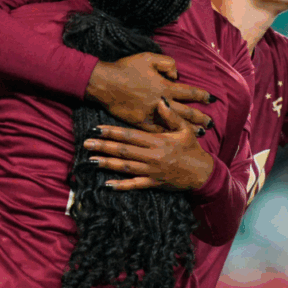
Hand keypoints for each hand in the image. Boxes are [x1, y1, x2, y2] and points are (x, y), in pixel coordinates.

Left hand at [84, 99, 214, 191]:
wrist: (202, 173)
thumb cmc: (192, 149)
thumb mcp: (184, 130)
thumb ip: (171, 116)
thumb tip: (160, 101)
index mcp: (158, 141)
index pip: (130, 136)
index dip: (113, 132)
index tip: (97, 129)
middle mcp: (152, 156)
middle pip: (123, 151)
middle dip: (104, 147)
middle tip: (86, 144)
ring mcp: (151, 171)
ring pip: (125, 167)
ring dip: (107, 164)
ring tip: (90, 160)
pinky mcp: (153, 183)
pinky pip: (134, 185)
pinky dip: (121, 185)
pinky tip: (107, 184)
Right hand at [85, 52, 213, 130]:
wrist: (105, 83)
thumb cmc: (127, 68)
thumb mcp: (150, 57)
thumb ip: (168, 63)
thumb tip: (176, 75)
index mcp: (165, 86)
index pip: (189, 92)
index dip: (202, 96)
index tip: (211, 99)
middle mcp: (161, 102)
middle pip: (186, 112)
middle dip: (200, 117)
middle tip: (211, 123)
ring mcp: (151, 114)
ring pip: (175, 123)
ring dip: (189, 128)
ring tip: (201, 132)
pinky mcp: (140, 122)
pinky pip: (157, 130)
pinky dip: (168, 134)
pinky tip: (176, 138)